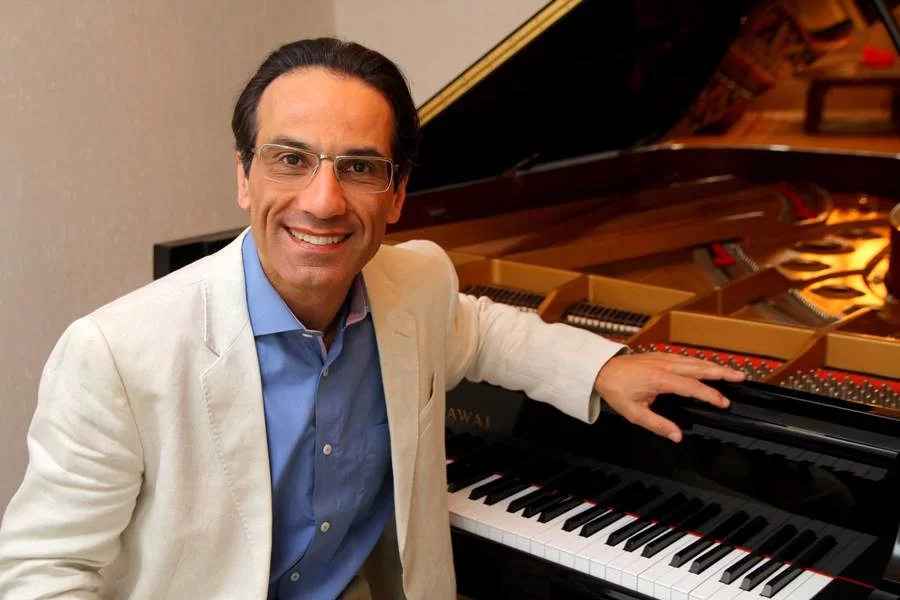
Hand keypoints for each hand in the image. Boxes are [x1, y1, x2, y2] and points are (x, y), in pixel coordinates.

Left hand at [593, 351, 745, 442]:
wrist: (600, 369)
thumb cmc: (616, 389)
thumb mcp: (634, 413)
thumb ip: (657, 425)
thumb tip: (676, 436)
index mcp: (660, 379)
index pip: (692, 387)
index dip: (710, 395)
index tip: (723, 402)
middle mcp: (665, 365)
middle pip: (699, 367)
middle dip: (721, 372)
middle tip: (740, 377)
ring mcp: (663, 358)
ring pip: (694, 360)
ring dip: (713, 365)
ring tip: (730, 371)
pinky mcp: (660, 356)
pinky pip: (685, 357)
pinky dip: (700, 362)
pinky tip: (706, 366)